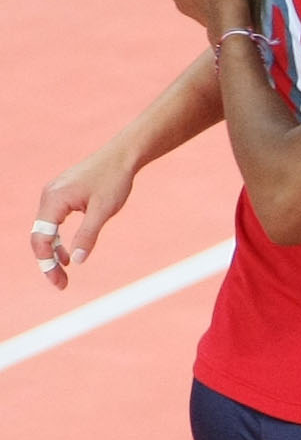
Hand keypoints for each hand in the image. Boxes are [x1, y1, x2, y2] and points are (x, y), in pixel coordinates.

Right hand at [29, 143, 136, 289]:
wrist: (121, 156)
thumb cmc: (114, 180)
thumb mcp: (103, 211)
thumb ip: (88, 235)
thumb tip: (77, 260)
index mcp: (54, 200)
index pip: (42, 239)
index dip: (48, 264)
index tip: (60, 282)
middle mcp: (48, 196)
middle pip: (40, 236)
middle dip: (48, 261)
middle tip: (61, 283)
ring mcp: (53, 194)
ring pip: (45, 229)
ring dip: (53, 250)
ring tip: (65, 270)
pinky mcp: (61, 194)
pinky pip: (53, 221)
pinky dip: (58, 237)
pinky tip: (68, 253)